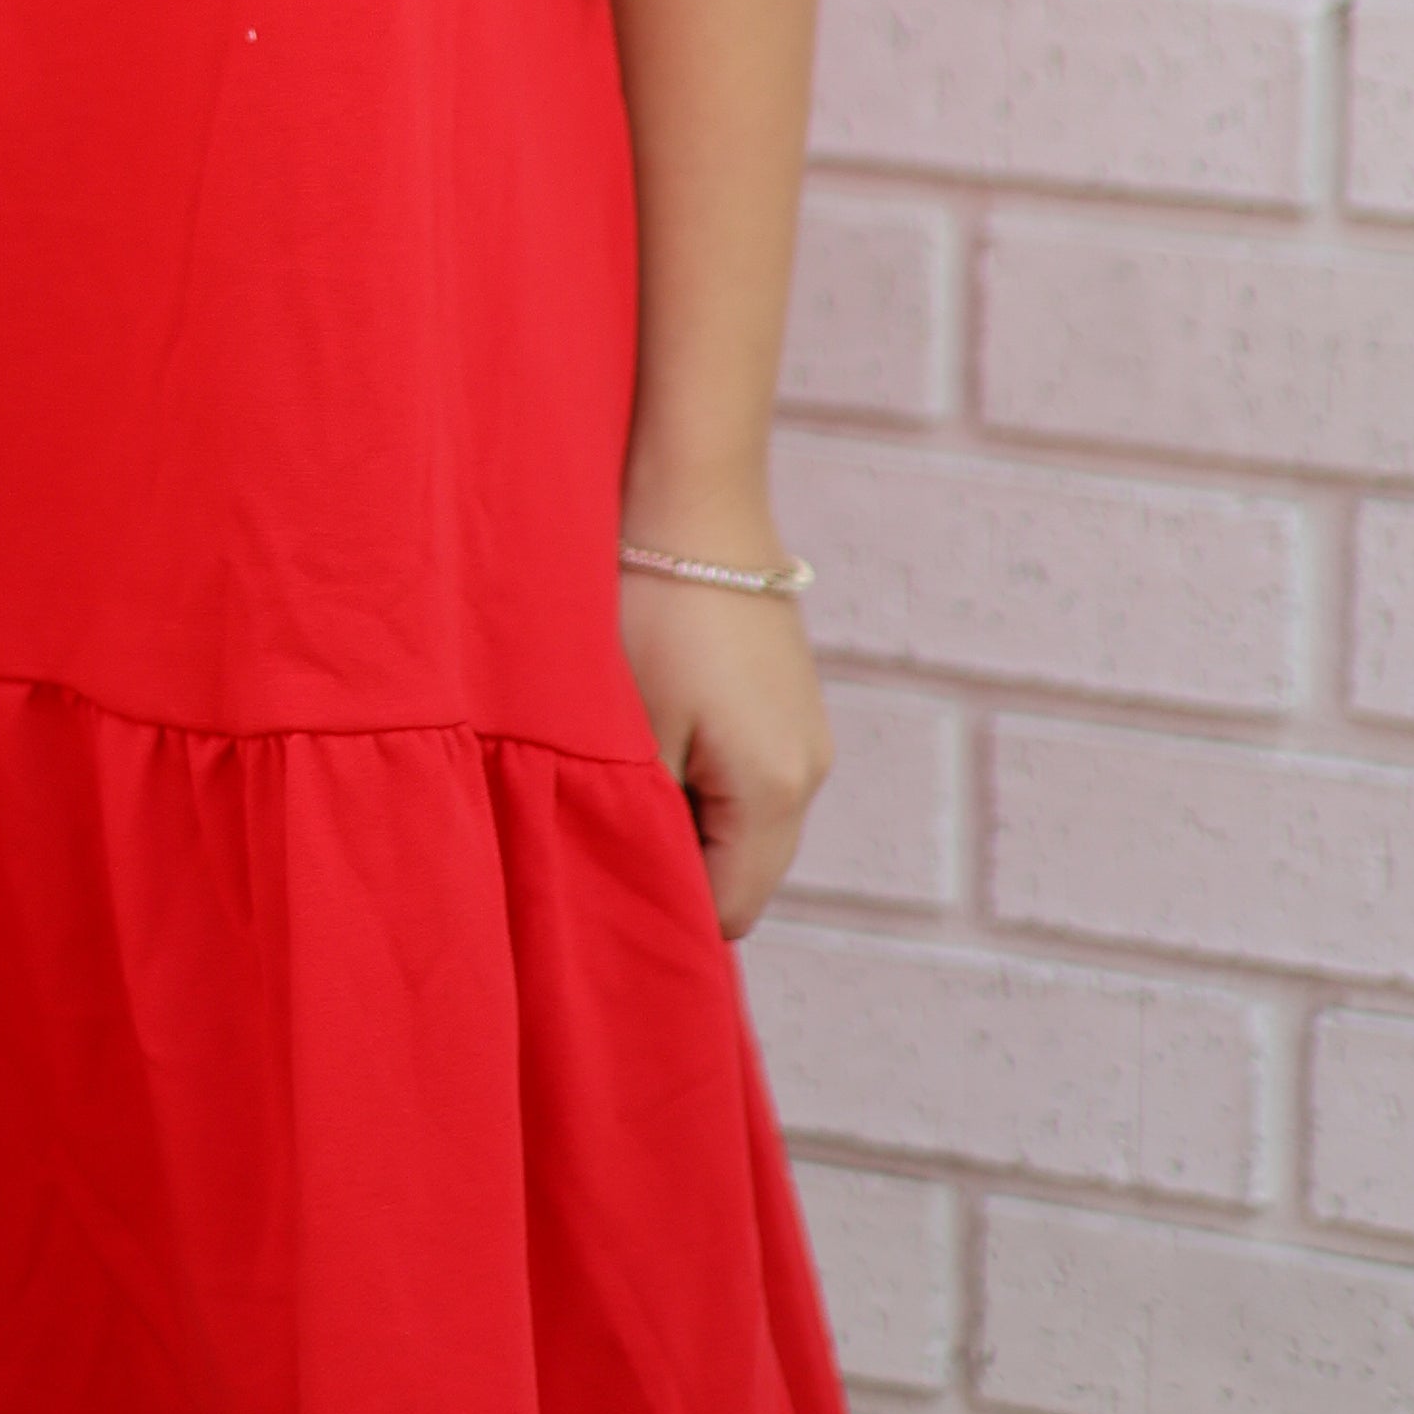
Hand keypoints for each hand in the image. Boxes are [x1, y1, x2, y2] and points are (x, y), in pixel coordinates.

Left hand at [617, 569, 829, 938]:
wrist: (693, 502)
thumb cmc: (652, 613)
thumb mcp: (632, 729)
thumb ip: (644, 820)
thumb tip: (644, 885)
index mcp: (774, 792)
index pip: (728, 911)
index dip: (664, 907)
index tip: (603, 877)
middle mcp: (809, 771)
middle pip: (745, 872)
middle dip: (679, 863)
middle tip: (603, 821)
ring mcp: (807, 733)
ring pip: (747, 825)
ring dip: (691, 816)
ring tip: (629, 765)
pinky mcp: (792, 700)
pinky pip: (753, 776)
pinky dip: (707, 776)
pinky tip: (658, 729)